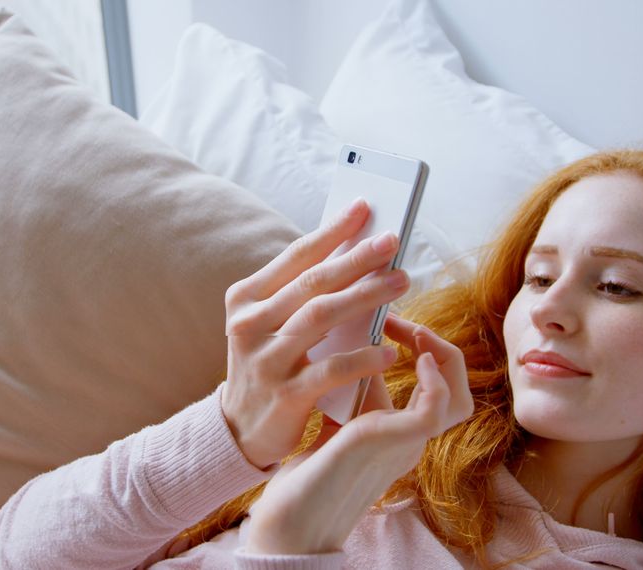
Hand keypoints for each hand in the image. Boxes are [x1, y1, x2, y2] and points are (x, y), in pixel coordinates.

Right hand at [220, 199, 410, 468]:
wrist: (240, 430)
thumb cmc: (269, 365)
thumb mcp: (272, 324)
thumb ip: (302, 294)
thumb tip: (355, 253)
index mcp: (246, 298)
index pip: (296, 256)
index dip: (332, 231)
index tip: (365, 208)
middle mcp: (249, 324)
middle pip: (312, 283)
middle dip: (357, 259)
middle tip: (393, 242)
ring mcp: (265, 360)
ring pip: (322, 318)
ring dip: (366, 296)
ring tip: (401, 282)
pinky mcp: (284, 395)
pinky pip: (331, 370)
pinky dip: (363, 358)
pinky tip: (390, 351)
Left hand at [244, 314, 472, 554]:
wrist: (293, 512)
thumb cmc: (310, 466)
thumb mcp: (342, 412)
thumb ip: (358, 382)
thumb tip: (359, 333)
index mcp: (402, 433)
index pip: (438, 388)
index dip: (423, 350)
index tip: (391, 323)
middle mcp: (412, 439)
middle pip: (460, 393)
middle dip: (440, 349)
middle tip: (406, 323)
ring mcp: (409, 443)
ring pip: (459, 400)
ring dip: (441, 356)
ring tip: (416, 332)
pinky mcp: (396, 442)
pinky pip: (436, 408)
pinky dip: (433, 379)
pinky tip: (413, 357)